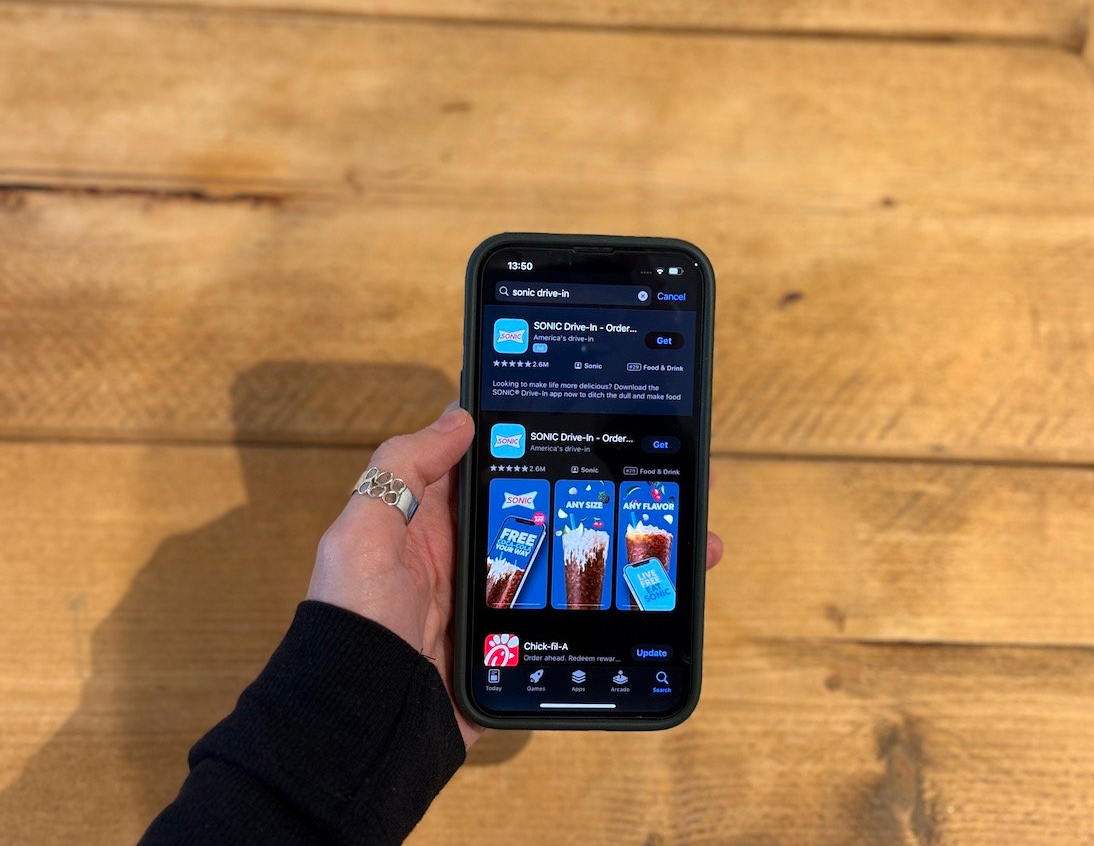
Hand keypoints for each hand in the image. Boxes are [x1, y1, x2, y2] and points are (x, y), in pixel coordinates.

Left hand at [308, 403, 724, 748]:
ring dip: (637, 552)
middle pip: (560, 515)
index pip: (506, 467)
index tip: (603, 419)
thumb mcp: (364, 531)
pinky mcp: (523, 648)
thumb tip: (460, 416)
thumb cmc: (353, 621)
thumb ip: (405, 468)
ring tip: (695, 534)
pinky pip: (582, 624)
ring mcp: (506, 605)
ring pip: (583, 568)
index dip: (550, 441)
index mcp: (441, 521)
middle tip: (675, 476)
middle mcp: (479, 558)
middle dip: (616, 496)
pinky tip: (666, 598)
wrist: (364, 722)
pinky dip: (626, 612)